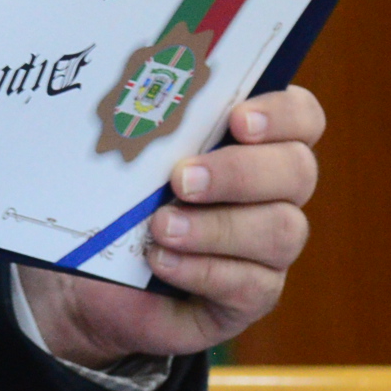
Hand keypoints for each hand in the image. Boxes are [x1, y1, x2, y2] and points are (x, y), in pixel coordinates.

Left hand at [18, 86, 325, 365]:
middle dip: (239, 173)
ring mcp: (269, 249)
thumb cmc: (115, 203)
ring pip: (281, 231)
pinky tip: (160, 260)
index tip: (239, 119)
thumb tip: (138, 94)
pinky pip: (252, 285)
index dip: (282, 114)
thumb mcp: (125, 161)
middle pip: (298, 171)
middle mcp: (274, 194)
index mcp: (254, 143)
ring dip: (217, 228)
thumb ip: (150, 128)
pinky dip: (201, 270)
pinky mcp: (251, 297)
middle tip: (182, 179)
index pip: (301, 117)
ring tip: (161, 227)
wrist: (90, 281)